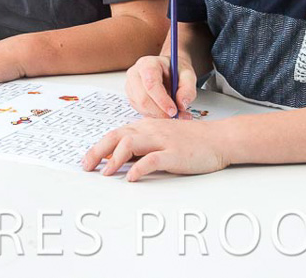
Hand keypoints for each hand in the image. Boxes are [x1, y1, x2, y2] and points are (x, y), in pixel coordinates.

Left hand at [81, 118, 229, 180]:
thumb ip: (143, 146)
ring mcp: (163, 141)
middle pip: (117, 136)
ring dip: (114, 160)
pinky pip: (152, 159)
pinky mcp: (174, 153)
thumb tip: (119, 161)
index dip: (99, 147)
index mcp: (146, 126)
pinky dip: (138, 168)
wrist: (219, 139)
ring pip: (130, 144)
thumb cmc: (191, 141)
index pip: (116, 133)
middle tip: (86, 166)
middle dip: (98, 152)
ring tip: (105, 174)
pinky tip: (131, 178)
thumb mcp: (162, 139)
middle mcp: (151, 130)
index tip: (87, 160)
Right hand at [126, 55, 198, 118]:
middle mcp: (135, 74)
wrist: (169, 70)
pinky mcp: (132, 97)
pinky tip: (164, 110)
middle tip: (175, 115)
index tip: (174, 110)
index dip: (162, 100)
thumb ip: (188, 89)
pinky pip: (141, 111)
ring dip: (158, 114)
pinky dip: (154, 115)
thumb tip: (181, 104)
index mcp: (148, 63)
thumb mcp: (188, 75)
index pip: (151, 83)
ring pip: (141, 107)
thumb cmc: (175, 71)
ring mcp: (131, 86)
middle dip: (160, 111)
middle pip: (142, 98)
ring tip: (173, 112)